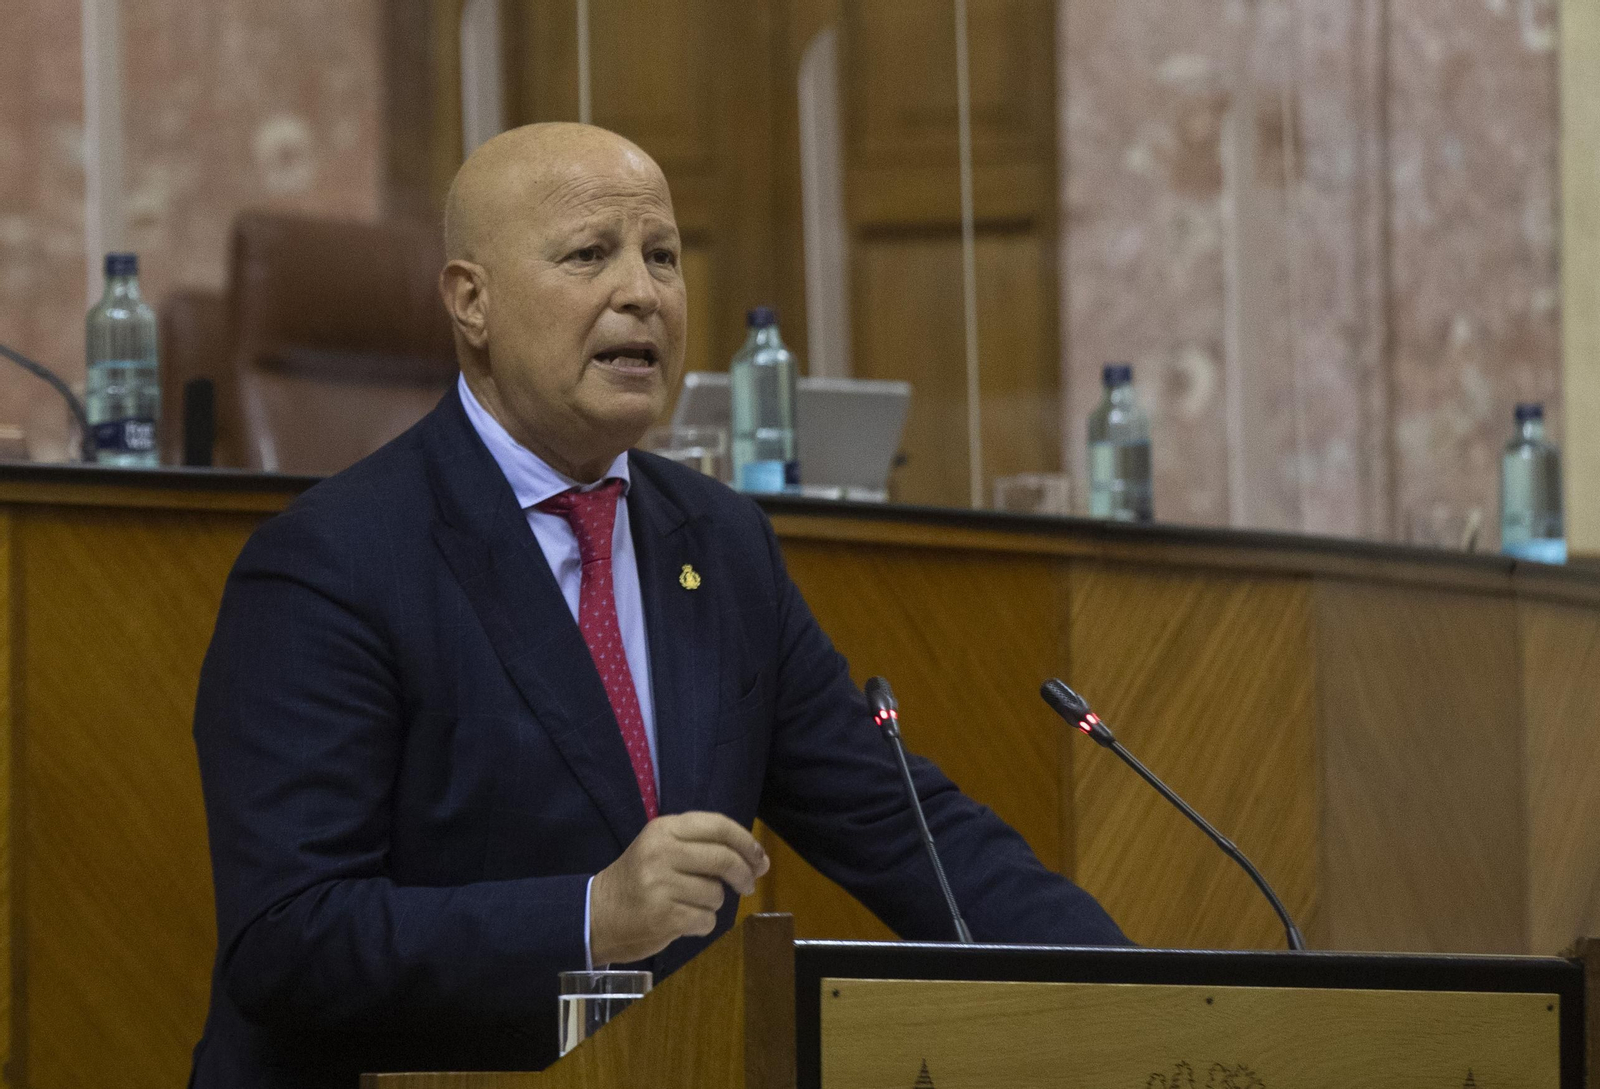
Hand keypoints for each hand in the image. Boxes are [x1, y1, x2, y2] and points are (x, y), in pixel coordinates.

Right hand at [588, 811, 769, 964]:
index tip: (761, 859)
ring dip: (713, 903)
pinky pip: (706, 920)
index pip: (719, 826)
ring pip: (716, 894)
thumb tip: (757, 860)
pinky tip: (682, 920)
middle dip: (744, 875)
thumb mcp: (661, 847)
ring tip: (690, 903)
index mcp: (664, 829)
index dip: (747, 842)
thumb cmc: (638, 879)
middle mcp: (661, 852)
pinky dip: (702, 924)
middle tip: (747, 885)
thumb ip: (703, 845)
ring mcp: (660, 885)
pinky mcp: (663, 916)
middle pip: (724, 859)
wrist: (597, 914)